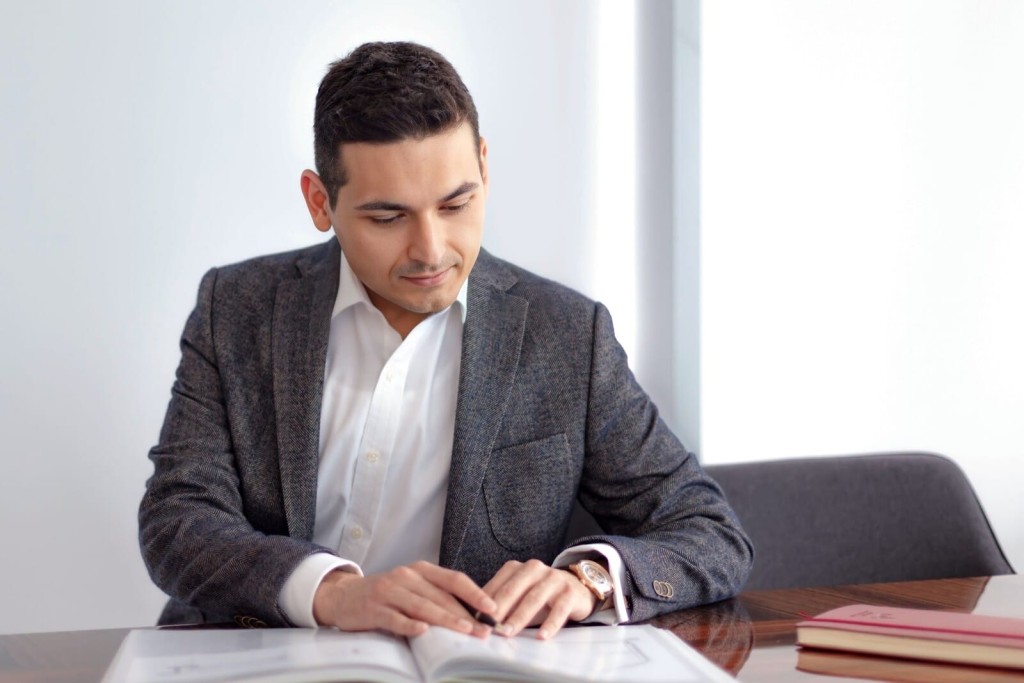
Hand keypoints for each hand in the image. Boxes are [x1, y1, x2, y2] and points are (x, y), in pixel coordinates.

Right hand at [313, 561, 497, 637]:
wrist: (345, 596)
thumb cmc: (388, 595)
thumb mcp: (413, 587)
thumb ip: (437, 595)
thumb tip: (474, 614)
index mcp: (421, 570)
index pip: (454, 579)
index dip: (475, 594)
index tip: (493, 608)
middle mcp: (406, 576)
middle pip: (441, 596)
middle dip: (466, 615)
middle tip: (484, 631)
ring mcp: (389, 591)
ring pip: (422, 606)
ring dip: (445, 620)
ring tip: (464, 631)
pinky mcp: (373, 608)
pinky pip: (394, 618)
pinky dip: (409, 625)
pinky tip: (422, 632)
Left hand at [483, 559, 597, 639]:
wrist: (576, 586)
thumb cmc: (539, 595)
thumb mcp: (518, 595)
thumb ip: (499, 602)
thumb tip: (472, 619)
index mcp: (517, 568)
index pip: (497, 585)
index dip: (484, 603)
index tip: (473, 619)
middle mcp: (534, 569)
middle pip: (513, 590)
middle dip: (498, 609)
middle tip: (487, 627)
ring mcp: (553, 579)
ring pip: (533, 599)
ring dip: (519, 617)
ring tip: (507, 632)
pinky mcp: (569, 593)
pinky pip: (559, 610)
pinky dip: (550, 624)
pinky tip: (542, 636)